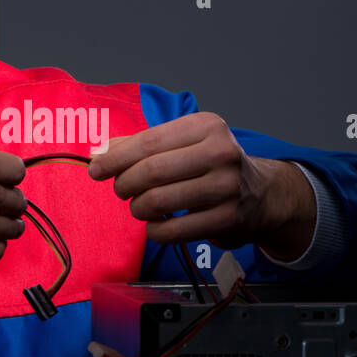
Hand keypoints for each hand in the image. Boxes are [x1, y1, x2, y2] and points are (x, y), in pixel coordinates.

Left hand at [86, 112, 315, 255]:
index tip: (96, 169)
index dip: (115, 158)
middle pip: (151, 172)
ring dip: (138, 208)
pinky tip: (156, 224)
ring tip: (140, 207)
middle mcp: (221, 153)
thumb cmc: (211, 165)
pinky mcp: (227, 219)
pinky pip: (173, 230)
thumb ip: (141, 144)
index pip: (148, 142)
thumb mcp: (184, 143)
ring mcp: (226, 187)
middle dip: (124, 184)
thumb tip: (100, 151)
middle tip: (121, 190)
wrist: (261, 194)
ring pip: (158, 201)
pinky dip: (154, 230)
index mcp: (206, 126)